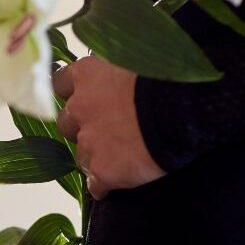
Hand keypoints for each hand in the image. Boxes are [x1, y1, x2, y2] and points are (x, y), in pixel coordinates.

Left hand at [52, 56, 164, 199]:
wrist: (184, 108)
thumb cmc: (168, 76)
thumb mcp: (137, 59)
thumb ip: (118, 69)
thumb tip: (119, 75)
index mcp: (87, 75)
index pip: (60, 84)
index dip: (73, 94)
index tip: (85, 99)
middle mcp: (80, 108)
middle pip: (66, 123)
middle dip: (81, 128)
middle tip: (108, 131)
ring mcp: (89, 141)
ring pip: (81, 156)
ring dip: (95, 158)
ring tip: (120, 159)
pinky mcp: (102, 171)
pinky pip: (95, 185)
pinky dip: (104, 185)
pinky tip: (118, 184)